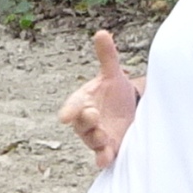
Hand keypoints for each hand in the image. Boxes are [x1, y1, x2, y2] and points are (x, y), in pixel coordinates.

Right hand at [57, 30, 138, 169]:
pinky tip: (105, 159)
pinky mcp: (109, 148)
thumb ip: (107, 56)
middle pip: (81, 124)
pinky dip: (102, 158)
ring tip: (103, 135)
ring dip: (96, 139)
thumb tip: (102, 33)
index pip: (72, 107)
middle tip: (92, 114)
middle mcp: (86, 121)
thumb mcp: (112, 74)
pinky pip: (102, 156)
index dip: (69, 110)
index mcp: (82, 102)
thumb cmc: (113, 93)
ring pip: (92, 141)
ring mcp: (97, 136)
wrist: (127, 112)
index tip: (65, 116)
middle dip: (86, 121)